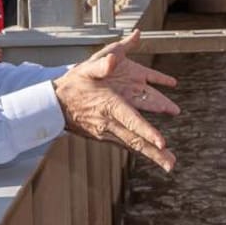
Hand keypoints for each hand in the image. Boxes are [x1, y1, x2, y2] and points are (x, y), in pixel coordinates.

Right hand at [51, 29, 179, 171]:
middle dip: (154, 153)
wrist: (54, 104)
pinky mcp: (105, 135)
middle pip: (135, 140)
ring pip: (132, 145)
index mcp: (109, 105)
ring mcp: (107, 131)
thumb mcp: (86, 69)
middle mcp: (109, 122)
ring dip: (151, 155)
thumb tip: (114, 59)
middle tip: (171, 166)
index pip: (132, 121)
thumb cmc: (73, 85)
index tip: (162, 143)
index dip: (147, 132)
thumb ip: (102, 64)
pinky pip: (125, 144)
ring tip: (168, 164)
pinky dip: (139, 150)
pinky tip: (152, 155)